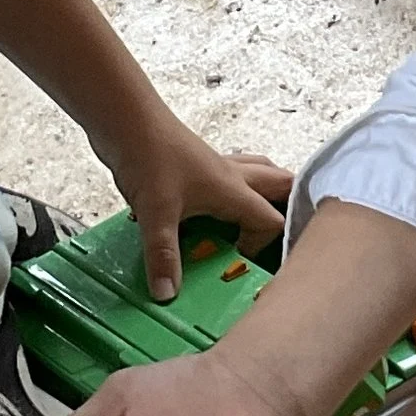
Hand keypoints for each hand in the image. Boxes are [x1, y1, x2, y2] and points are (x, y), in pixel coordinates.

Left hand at [97, 113, 289, 300]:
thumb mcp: (156, 214)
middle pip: (279, 184)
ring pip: (258, 175)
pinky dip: (235, 191)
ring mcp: (216, 166)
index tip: (238, 264)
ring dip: (265, 195)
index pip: (273, 218)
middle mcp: (233, 175)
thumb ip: (164, 255)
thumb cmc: (150, 158)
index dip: (266, 245)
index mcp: (234, 189)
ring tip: (254, 221)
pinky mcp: (197, 164)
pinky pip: (232, 176)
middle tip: (276, 235)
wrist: (126, 119)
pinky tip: (212, 209)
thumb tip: (168, 296)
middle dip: (289, 206)